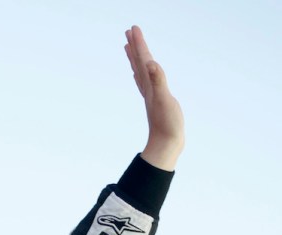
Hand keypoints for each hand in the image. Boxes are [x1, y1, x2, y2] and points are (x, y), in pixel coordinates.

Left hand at [125, 25, 184, 170]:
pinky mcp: (155, 101)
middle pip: (139, 62)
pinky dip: (143, 74)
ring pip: (141, 72)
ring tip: (129, 47)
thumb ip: (158, 80)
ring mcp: (151, 94)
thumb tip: (150, 63)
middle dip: (135, 46)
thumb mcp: (164, 99)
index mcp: (150, 85)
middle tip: (129, 31)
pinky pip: (146, 83)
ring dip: (136, 58)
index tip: (133, 28)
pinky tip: (142, 73)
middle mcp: (148, 88)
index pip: (143, 59)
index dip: (139, 43)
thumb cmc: (167, 123)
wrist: (166, 144)